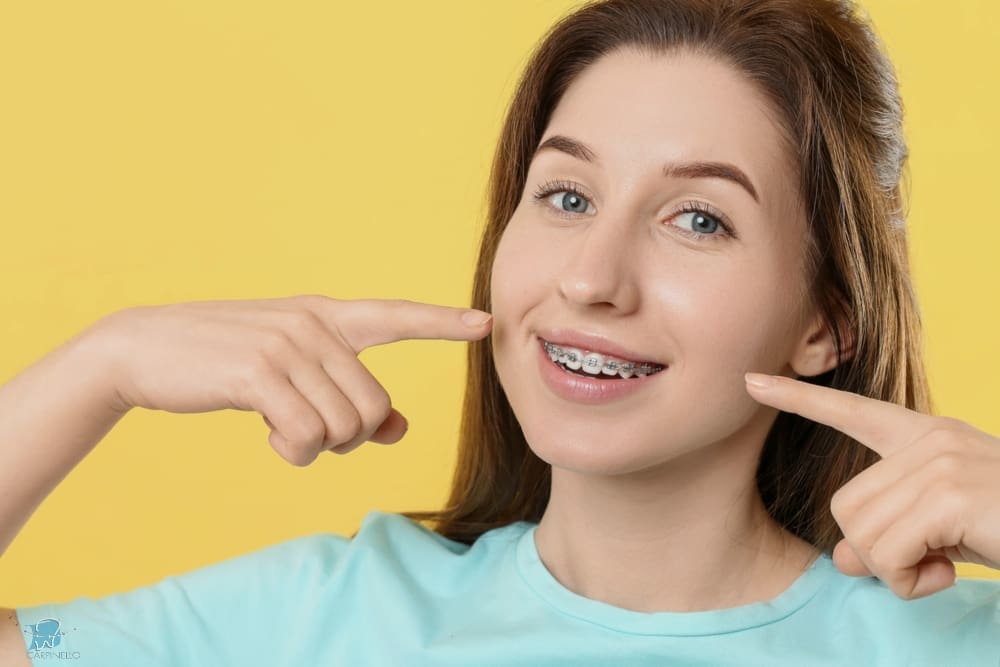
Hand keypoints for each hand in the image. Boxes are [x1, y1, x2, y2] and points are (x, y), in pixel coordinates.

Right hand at [91, 295, 492, 465]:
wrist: (146, 349)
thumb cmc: (227, 365)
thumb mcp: (294, 376)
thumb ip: (348, 398)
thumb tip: (402, 431)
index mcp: (327, 317)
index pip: (396, 315)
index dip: (442, 322)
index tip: (485, 324)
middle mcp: (315, 325)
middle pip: (376, 408)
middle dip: (351, 437)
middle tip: (312, 432)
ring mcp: (288, 345)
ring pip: (345, 427)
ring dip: (317, 447)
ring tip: (283, 429)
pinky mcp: (259, 372)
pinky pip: (308, 437)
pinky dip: (293, 452)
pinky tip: (269, 435)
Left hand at [744, 372, 999, 599]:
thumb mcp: (941, 531)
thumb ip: (889, 533)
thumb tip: (843, 559)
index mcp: (926, 437)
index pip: (851, 412)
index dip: (798, 399)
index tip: (751, 381)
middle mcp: (929, 440)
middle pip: (846, 507)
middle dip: (876, 550)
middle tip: (926, 558)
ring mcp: (940, 463)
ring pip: (861, 534)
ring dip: (896, 570)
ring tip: (941, 563)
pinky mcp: (951, 494)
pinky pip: (888, 554)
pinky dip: (910, 582)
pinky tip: (948, 572)